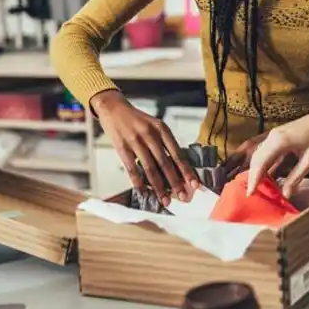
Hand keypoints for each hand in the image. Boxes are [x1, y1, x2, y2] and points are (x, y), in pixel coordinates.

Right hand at [92, 90, 199, 204]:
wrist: (114, 108)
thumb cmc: (138, 120)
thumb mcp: (155, 125)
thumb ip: (165, 143)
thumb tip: (177, 167)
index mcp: (162, 129)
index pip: (177, 153)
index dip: (186, 170)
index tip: (195, 184)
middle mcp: (150, 135)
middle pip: (165, 163)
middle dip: (176, 183)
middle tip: (184, 197)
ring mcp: (136, 142)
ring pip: (150, 169)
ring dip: (159, 187)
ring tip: (166, 200)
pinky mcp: (122, 148)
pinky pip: (132, 169)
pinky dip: (139, 183)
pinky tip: (145, 193)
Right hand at [247, 109, 308, 197]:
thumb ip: (296, 177)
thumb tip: (286, 194)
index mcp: (280, 141)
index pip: (261, 162)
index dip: (254, 178)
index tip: (250, 193)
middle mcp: (272, 136)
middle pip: (256, 158)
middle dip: (252, 176)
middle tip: (251, 194)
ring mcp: (273, 135)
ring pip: (259, 155)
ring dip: (257, 170)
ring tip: (256, 187)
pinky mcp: (276, 137)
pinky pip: (266, 152)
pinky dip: (264, 164)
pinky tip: (266, 176)